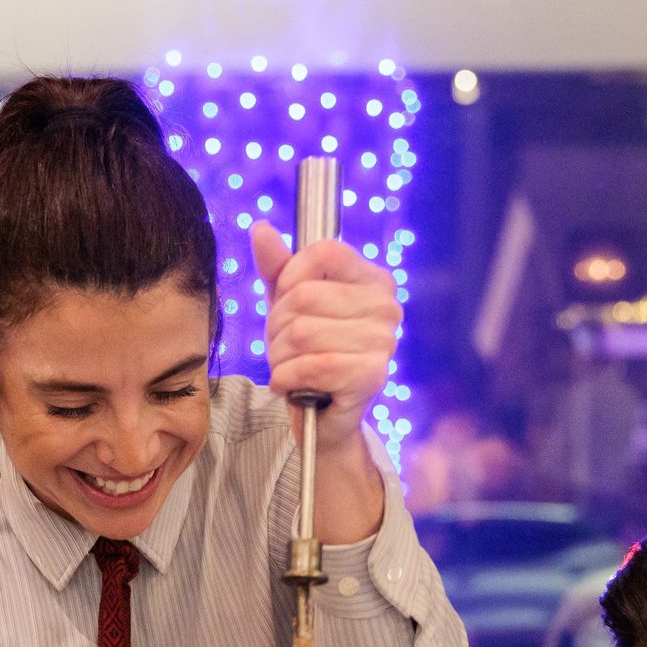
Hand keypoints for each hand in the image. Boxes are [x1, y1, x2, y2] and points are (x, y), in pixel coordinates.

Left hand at [251, 223, 398, 544]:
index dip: (290, 276)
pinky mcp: (372, 377)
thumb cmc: (307, 354)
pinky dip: (287, 378)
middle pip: (305, 295)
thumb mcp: (286, 304)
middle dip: (277, 326)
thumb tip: (260, 229)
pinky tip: (291, 385)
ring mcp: (383, 342)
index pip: (324, 252)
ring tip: (288, 367)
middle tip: (284, 347)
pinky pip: (312, 365)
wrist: (320, 418)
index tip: (285, 301)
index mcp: (373, 280)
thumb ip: (276, 266)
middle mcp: (386, 307)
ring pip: (302, 332)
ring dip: (279, 356)